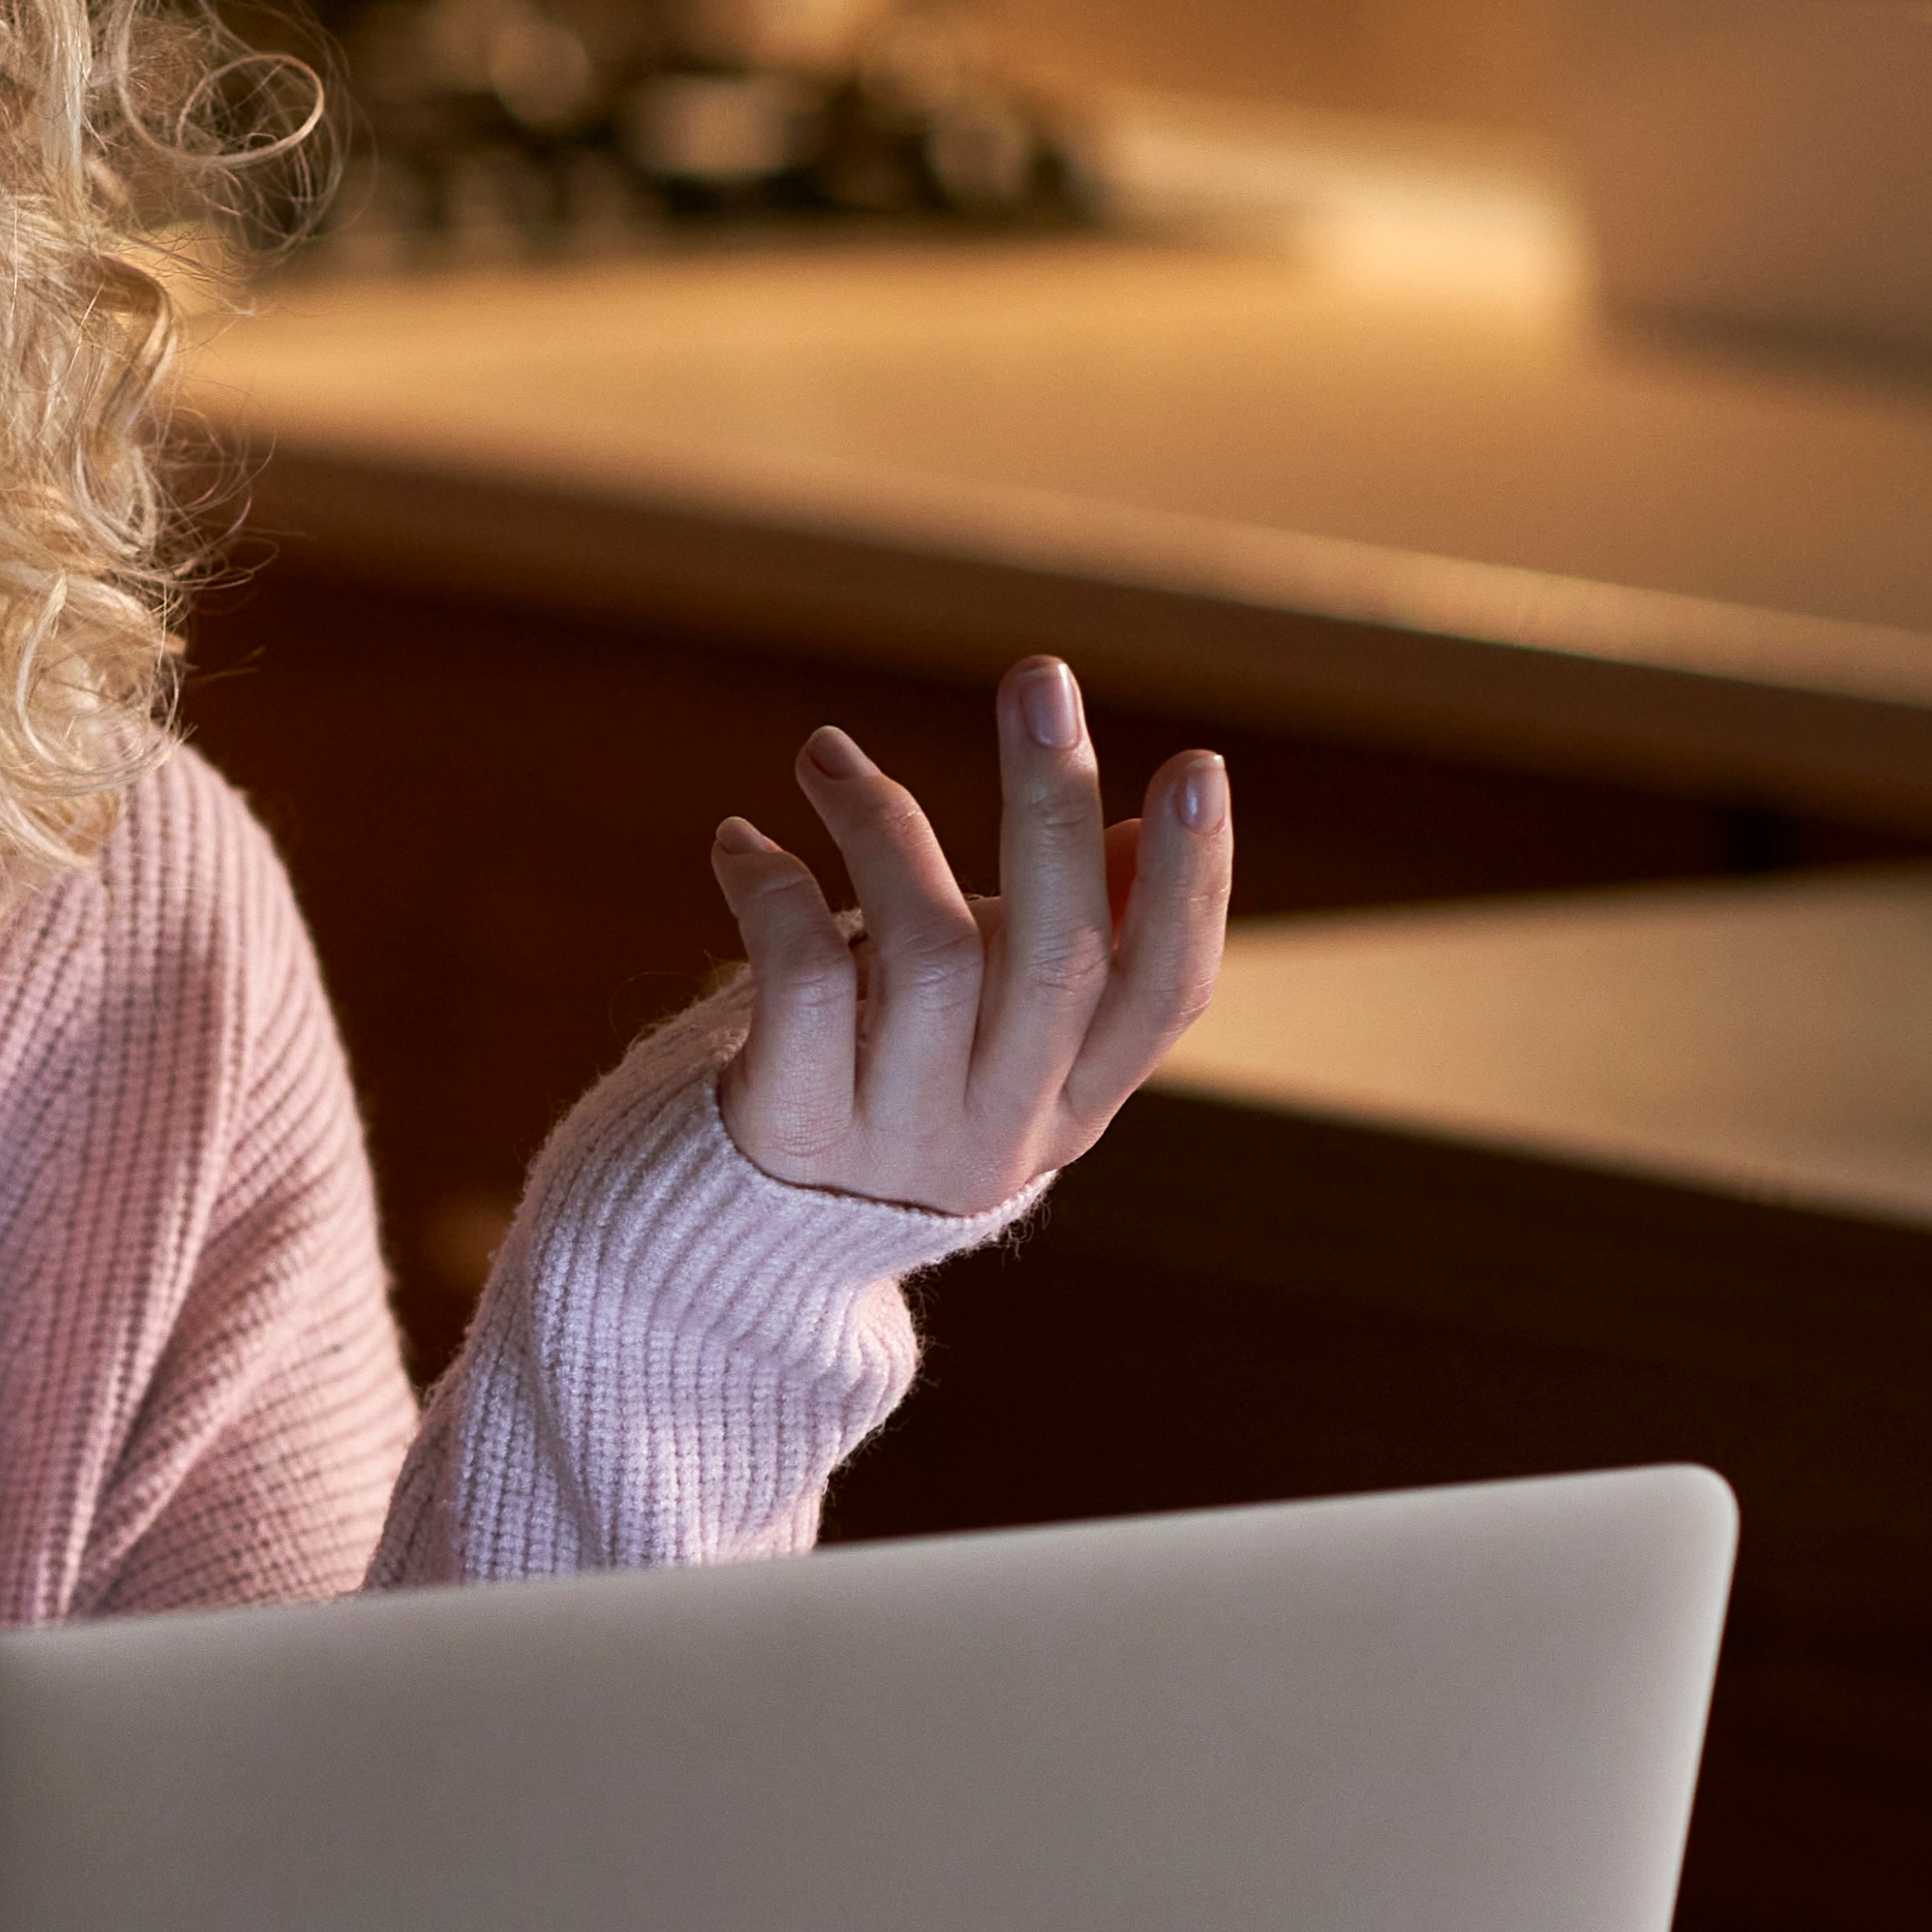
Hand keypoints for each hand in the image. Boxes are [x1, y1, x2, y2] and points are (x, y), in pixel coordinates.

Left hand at [709, 659, 1232, 1216]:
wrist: (733, 1253)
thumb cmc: (884, 1092)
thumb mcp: (993, 1037)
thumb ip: (1070, 941)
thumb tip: (1142, 828)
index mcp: (1077, 1099)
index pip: (1168, 994)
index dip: (1190, 887)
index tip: (1197, 768)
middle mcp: (1001, 1129)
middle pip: (1056, 959)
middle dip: (1052, 805)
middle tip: (1038, 677)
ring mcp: (897, 1140)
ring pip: (926, 953)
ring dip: (881, 824)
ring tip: (823, 756)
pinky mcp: (791, 1131)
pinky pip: (800, 982)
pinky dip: (774, 889)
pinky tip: (741, 845)